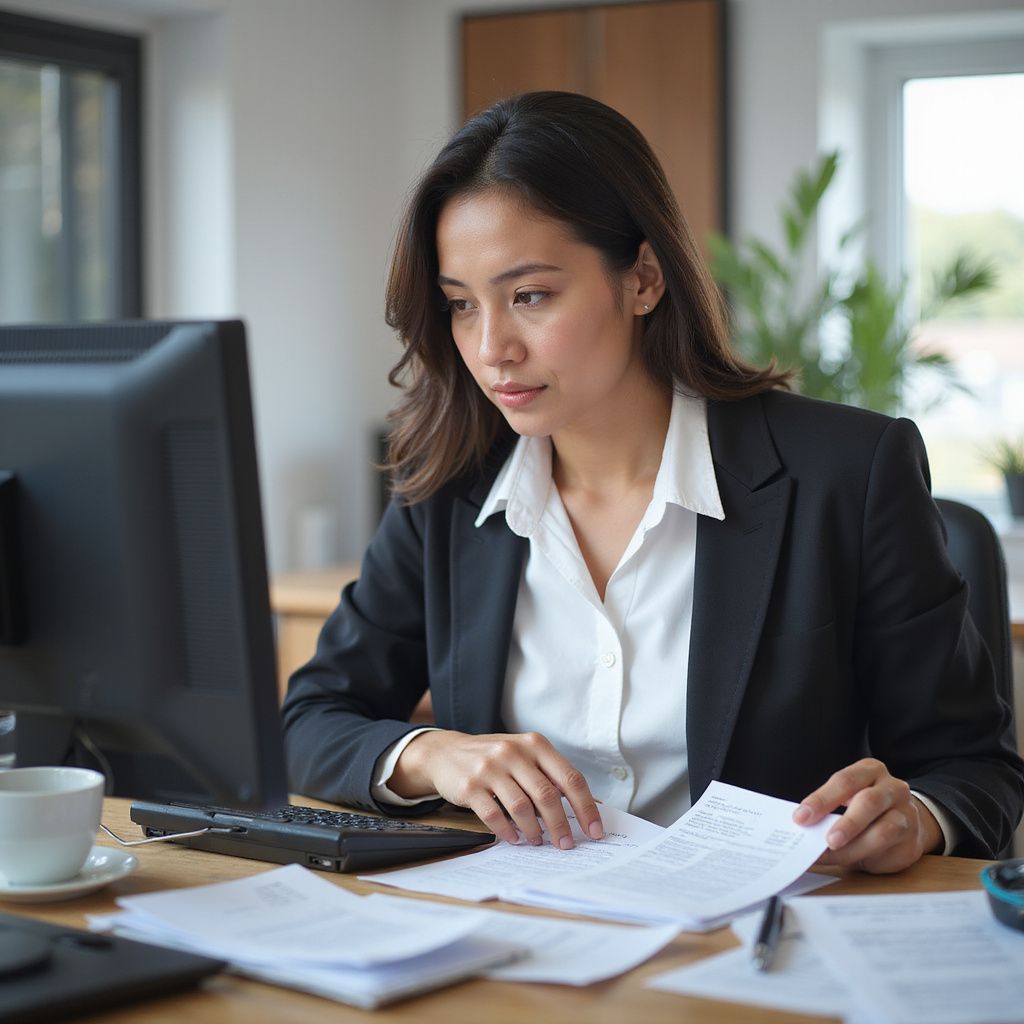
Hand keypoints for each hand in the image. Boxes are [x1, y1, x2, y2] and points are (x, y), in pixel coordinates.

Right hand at [389, 729, 602, 848]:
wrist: (446, 752)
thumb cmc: (495, 758)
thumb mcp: (525, 755)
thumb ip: (552, 776)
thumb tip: (590, 806)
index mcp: (535, 744)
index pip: (570, 777)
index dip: (586, 807)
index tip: (594, 831)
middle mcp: (514, 752)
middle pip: (547, 795)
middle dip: (561, 825)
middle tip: (566, 845)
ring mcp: (490, 767)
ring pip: (521, 807)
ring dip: (534, 831)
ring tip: (538, 841)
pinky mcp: (470, 785)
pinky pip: (493, 815)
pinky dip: (507, 831)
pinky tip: (514, 838)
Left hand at [792, 758, 942, 872]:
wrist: (906, 824)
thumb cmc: (866, 810)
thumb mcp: (848, 800)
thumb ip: (829, 812)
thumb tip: (802, 831)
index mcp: (870, 770)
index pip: (844, 781)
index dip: (821, 799)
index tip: (800, 817)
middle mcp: (892, 788)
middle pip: (868, 802)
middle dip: (845, 823)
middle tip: (826, 840)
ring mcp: (907, 814)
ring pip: (884, 829)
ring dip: (855, 845)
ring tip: (834, 854)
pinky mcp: (913, 841)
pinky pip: (890, 850)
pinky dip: (866, 857)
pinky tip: (850, 862)